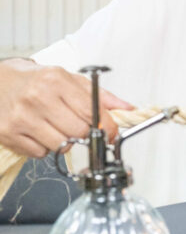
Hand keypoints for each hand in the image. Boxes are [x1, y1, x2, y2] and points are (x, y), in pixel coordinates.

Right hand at [0, 59, 133, 158]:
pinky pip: (39, 154)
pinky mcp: (8, 134)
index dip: (107, 127)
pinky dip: (44, 147)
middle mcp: (38, 98)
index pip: (91, 111)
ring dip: (64, 142)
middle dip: (84, 134)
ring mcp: (21, 118)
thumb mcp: (69, 79)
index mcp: (56, 81)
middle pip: (78, 132)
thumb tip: (126, 108)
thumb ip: (99, 95)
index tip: (112, 133)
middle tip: (79, 127)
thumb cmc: (37, 81)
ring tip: (55, 126)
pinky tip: (38, 132)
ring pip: (60, 146)